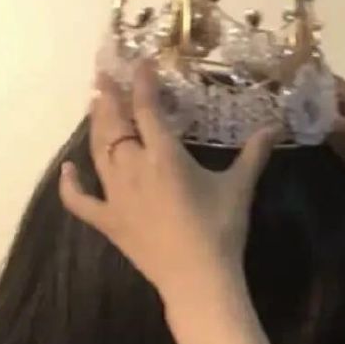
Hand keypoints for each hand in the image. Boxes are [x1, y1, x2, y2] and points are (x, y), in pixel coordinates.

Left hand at [59, 62, 282, 306]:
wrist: (199, 280)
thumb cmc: (220, 231)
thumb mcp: (239, 188)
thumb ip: (254, 154)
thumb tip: (275, 126)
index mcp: (164, 156)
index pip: (147, 108)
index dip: (142, 82)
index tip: (141, 64)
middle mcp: (133, 168)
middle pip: (114, 124)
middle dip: (110, 97)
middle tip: (104, 75)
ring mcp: (116, 196)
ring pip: (98, 151)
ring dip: (95, 125)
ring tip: (95, 104)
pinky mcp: (108, 222)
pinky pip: (80, 201)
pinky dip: (71, 184)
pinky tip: (69, 169)